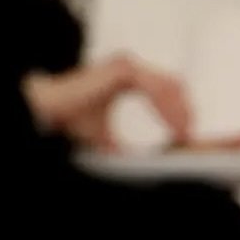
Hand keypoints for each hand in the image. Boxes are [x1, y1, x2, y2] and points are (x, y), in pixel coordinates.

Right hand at [24, 54, 232, 151]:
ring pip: (168, 87)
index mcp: (128, 80)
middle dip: (186, 111)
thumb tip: (139, 172)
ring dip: (179, 112)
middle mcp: (130, 70)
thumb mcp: (105, 140)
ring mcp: (128, 67)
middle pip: (173, 87)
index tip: (194, 132)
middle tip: (193, 137)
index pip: (165, 91)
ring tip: (184, 135)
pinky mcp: (123, 69)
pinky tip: (174, 127)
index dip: (182, 109)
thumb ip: (124, 148)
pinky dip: (167, 108)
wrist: (45, 108)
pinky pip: (154, 88)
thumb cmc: (70, 119)